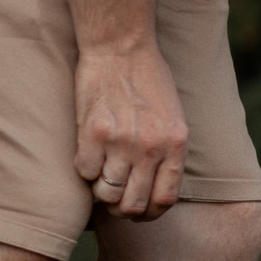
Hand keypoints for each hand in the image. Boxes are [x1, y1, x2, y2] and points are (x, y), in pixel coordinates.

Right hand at [73, 46, 188, 220]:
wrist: (122, 47)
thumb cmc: (149, 81)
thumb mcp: (173, 118)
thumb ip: (168, 152)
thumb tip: (155, 186)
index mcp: (175, 145)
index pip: (164, 199)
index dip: (149, 213)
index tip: (140, 212)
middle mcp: (151, 147)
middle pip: (133, 204)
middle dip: (122, 208)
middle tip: (115, 200)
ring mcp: (121, 141)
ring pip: (107, 192)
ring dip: (101, 190)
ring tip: (101, 175)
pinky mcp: (92, 132)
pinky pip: (84, 172)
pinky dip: (84, 170)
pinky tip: (88, 154)